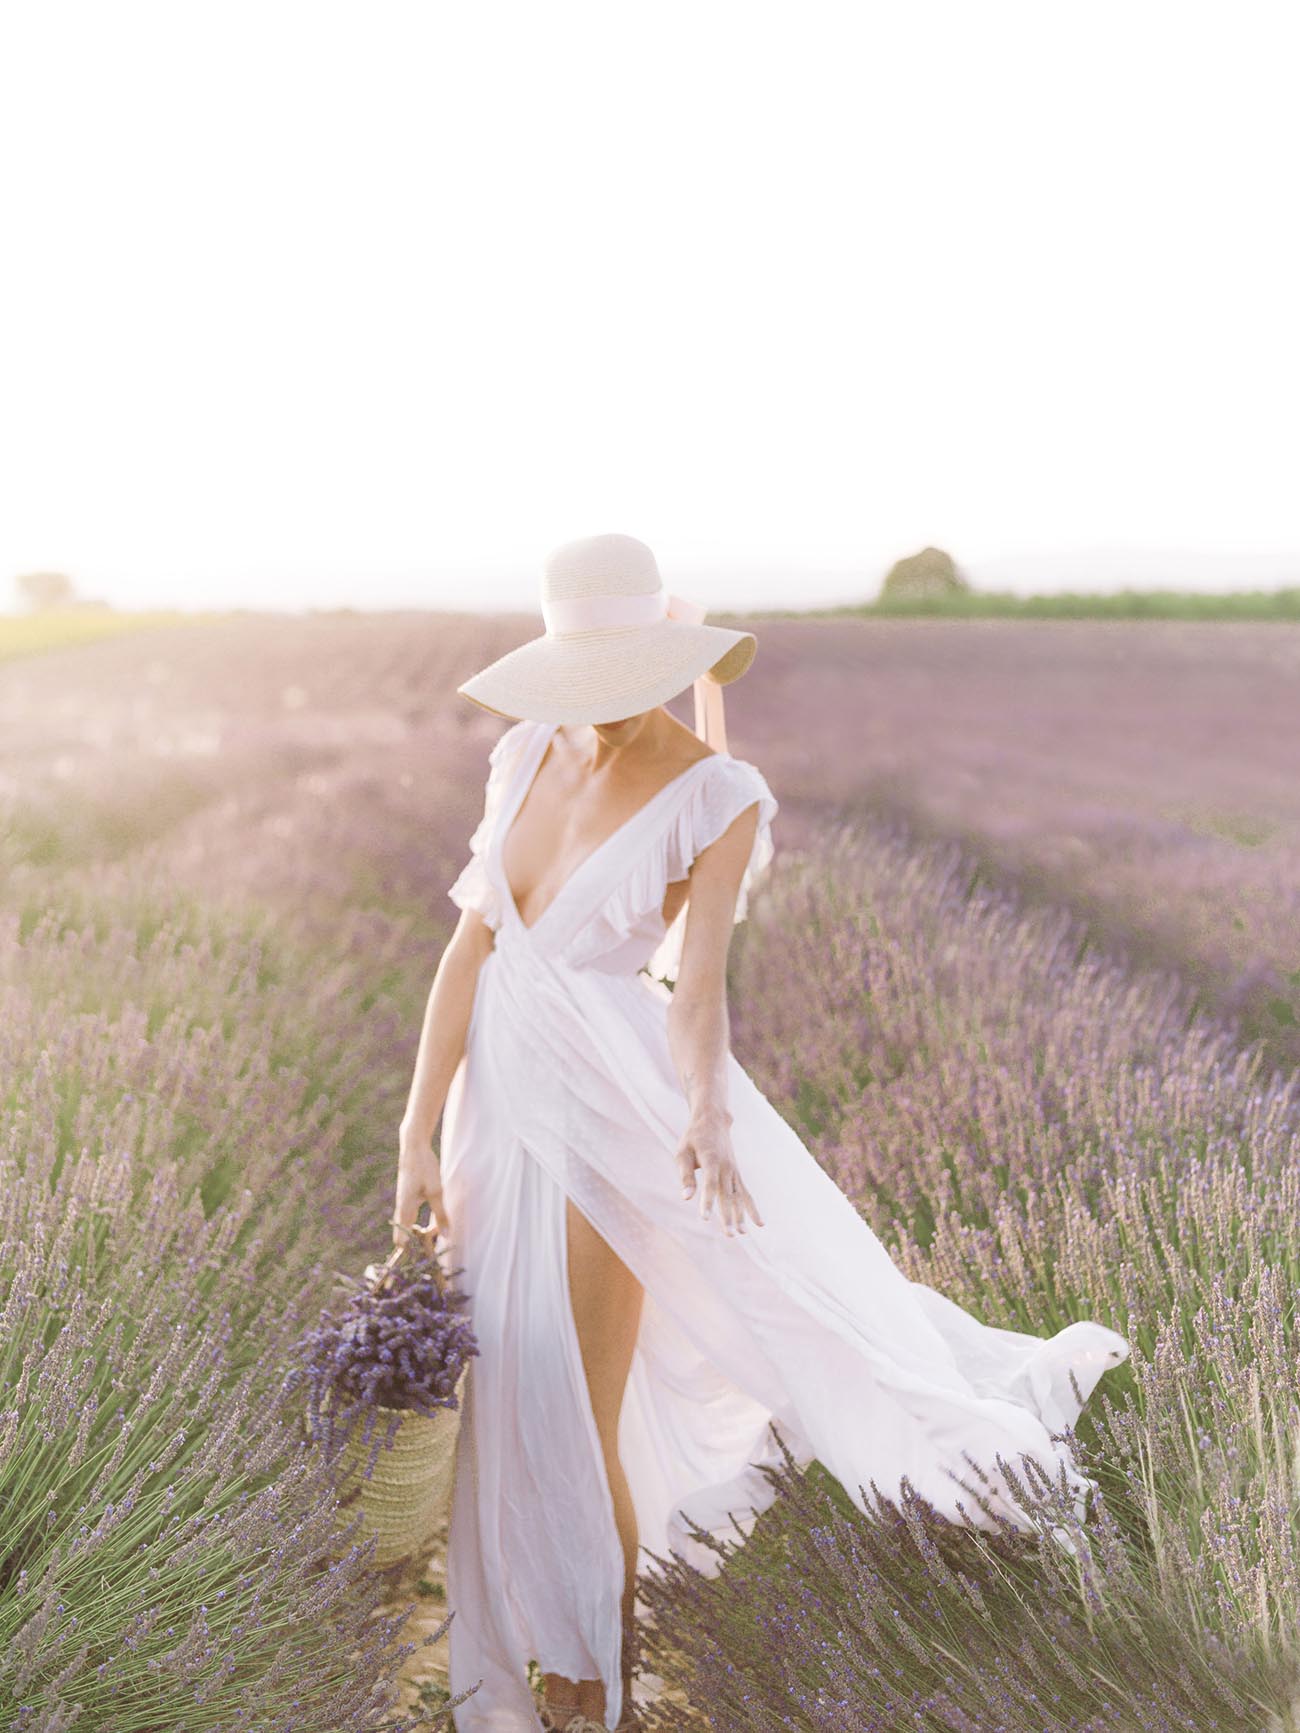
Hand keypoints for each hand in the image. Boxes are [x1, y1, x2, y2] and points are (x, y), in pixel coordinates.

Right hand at [393, 1127, 449, 1249]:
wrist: (413, 1147)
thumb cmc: (424, 1167)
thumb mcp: (436, 1191)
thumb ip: (440, 1214)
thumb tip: (446, 1236)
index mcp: (405, 1210)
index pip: (401, 1241)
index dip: (409, 1254)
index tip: (420, 1262)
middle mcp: (401, 1209)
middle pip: (402, 1237)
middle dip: (412, 1248)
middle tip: (427, 1256)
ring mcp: (402, 1203)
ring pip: (406, 1227)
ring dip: (417, 1236)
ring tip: (431, 1243)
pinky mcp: (407, 1198)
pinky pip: (410, 1218)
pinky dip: (417, 1226)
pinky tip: (430, 1226)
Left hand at [674, 1105, 763, 1236]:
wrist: (713, 1121)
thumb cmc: (694, 1138)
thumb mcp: (683, 1152)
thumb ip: (685, 1175)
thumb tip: (686, 1198)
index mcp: (711, 1160)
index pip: (710, 1184)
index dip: (707, 1201)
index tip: (704, 1218)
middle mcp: (726, 1167)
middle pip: (727, 1195)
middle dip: (728, 1216)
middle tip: (729, 1235)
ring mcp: (734, 1171)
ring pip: (738, 1196)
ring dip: (740, 1216)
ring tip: (741, 1234)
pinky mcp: (737, 1175)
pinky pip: (746, 1194)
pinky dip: (752, 1208)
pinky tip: (759, 1225)